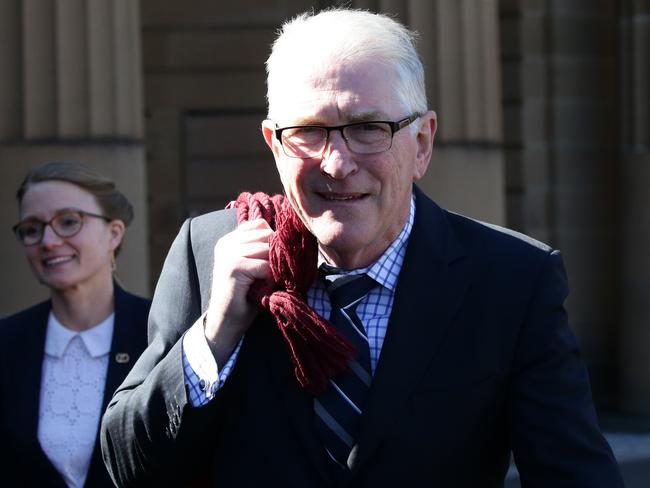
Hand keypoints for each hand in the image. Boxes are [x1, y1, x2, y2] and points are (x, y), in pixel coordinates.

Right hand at [204, 219, 272, 364]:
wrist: (226, 323)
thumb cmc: (245, 296)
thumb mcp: (254, 266)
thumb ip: (263, 249)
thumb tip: (290, 235)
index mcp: (230, 239)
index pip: (261, 224)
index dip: (273, 240)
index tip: (273, 260)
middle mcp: (226, 242)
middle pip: (266, 234)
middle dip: (276, 253)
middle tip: (274, 273)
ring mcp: (228, 253)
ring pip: (267, 249)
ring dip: (274, 267)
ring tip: (267, 282)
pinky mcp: (234, 267)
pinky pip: (265, 266)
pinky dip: (270, 278)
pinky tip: (264, 288)